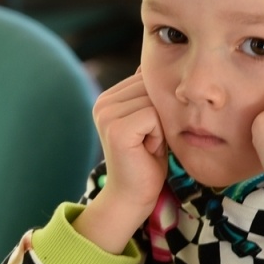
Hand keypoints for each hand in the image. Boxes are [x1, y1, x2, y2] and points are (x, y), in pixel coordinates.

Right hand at [75, 69, 168, 252]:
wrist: (134, 196)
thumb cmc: (147, 160)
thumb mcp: (149, 121)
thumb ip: (146, 96)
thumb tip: (152, 67)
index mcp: (108, 98)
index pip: (146, 80)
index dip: (157, 106)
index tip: (147, 132)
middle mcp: (102, 103)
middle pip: (151, 88)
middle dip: (160, 115)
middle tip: (148, 141)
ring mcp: (106, 115)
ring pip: (154, 101)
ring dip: (160, 126)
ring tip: (147, 145)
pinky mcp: (116, 128)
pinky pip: (153, 116)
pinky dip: (158, 135)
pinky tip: (146, 149)